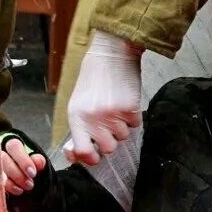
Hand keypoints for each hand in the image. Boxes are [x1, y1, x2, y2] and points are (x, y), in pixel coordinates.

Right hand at [0, 136, 46, 194]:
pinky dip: (2, 189)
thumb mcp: (33, 163)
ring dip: (9, 183)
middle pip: (3, 159)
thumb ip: (37, 161)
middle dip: (17, 174)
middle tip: (29, 185)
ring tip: (21, 190)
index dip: (23, 160)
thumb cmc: (27, 168)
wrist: (18, 179)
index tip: (32, 173)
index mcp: (12, 146)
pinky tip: (11, 194)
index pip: (14, 147)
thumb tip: (39, 163)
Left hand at [65, 30, 142, 165]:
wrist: (112, 52)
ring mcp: (113, 114)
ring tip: (116, 107)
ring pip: (123, 137)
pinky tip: (125, 101)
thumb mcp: (78, 102)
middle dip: (110, 139)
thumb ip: (79, 128)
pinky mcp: (130, 109)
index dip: (90, 159)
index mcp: (76, 116)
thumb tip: (76, 156)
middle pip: (108, 148)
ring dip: (122, 126)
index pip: (82, 151)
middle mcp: (93, 118)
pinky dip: (132, 117)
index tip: (95, 156)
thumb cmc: (94, 77)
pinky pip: (135, 125)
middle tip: (108, 124)